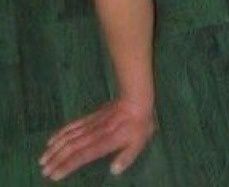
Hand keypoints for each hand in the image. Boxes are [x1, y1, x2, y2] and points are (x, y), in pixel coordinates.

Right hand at [39, 99, 155, 180]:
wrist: (136, 99)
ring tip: (43, 159)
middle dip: (56, 159)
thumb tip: (114, 171)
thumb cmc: (139, 125)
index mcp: (106, 142)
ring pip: (69, 136)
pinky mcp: (90, 117)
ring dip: (55, 148)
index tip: (54, 175)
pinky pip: (73, 125)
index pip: (83, 155)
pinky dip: (61, 133)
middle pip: (72, 147)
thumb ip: (127, 157)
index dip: (67, 165)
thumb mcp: (139, 143)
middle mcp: (95, 133)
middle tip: (43, 170)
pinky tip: (52, 140)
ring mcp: (91, 124)